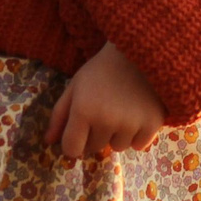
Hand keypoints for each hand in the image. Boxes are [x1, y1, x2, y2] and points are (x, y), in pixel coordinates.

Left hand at [45, 42, 165, 157]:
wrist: (139, 52)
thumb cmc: (102, 69)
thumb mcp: (75, 86)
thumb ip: (59, 115)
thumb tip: (48, 142)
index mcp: (83, 111)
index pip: (72, 149)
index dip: (73, 143)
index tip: (79, 134)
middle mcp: (106, 121)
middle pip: (94, 148)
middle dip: (95, 135)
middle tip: (103, 112)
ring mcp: (131, 124)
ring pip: (118, 147)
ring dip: (117, 135)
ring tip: (122, 110)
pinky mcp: (152, 124)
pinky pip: (139, 146)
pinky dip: (138, 135)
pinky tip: (137, 114)